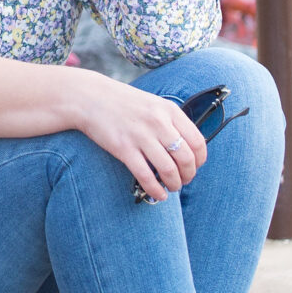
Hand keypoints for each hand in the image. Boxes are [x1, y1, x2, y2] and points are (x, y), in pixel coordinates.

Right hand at [69, 74, 208, 202]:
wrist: (91, 98)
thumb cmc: (123, 103)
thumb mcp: (153, 104)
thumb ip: (171, 122)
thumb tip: (186, 149)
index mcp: (169, 110)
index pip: (197, 141)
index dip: (200, 160)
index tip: (195, 167)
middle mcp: (158, 122)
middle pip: (186, 158)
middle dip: (189, 175)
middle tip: (184, 180)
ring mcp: (141, 136)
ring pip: (169, 169)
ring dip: (174, 184)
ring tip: (171, 187)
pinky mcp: (124, 148)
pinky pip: (145, 175)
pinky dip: (155, 190)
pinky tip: (158, 195)